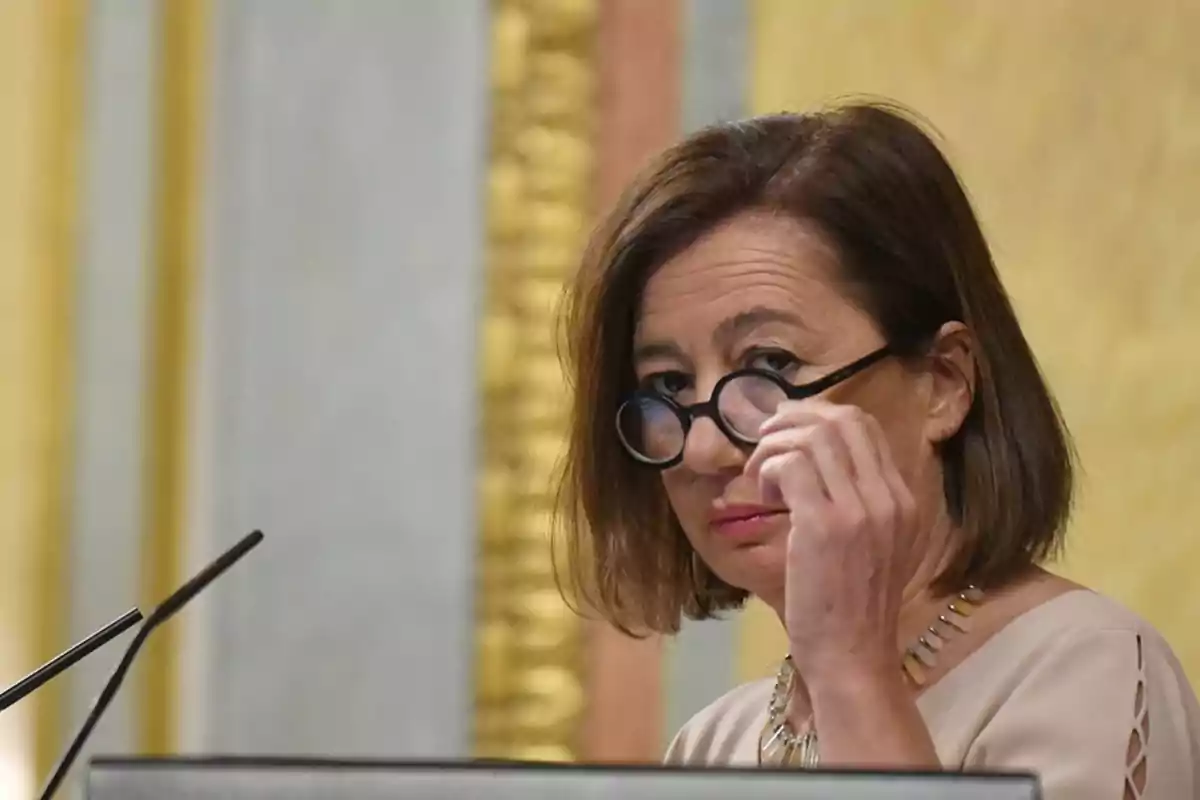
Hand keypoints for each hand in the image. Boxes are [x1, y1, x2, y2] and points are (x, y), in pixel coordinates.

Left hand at [744, 399, 919, 679]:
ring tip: (759, 476)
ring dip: (773, 446)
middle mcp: (890, 498)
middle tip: (765, 439)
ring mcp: (860, 510)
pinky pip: (789, 465)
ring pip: (812, 437)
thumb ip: (864, 505)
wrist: (853, 657)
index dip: (819, 416)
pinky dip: (767, 469)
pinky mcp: (823, 525)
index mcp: (906, 501)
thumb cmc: (854, 609)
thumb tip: (818, 461)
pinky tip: (761, 495)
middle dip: (793, 419)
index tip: (788, 431)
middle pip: (841, 420)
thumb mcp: (880, 549)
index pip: (865, 427)